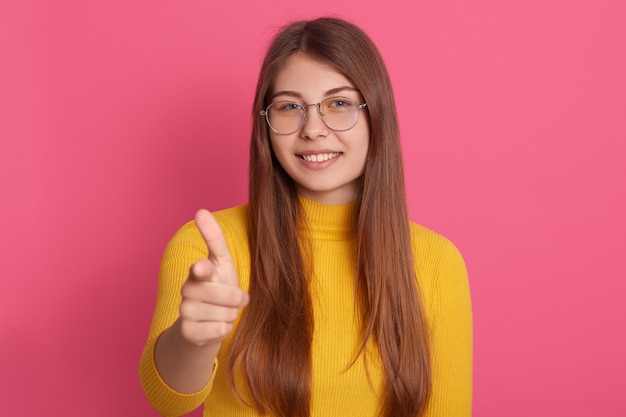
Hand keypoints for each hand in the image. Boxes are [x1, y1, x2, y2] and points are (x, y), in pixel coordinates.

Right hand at [178, 209, 248, 345]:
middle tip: (236, 299)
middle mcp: (188, 290)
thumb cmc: (218, 286)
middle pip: (224, 296)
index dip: (203, 269)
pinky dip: (224, 329)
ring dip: (231, 315)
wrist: (205, 322)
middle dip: (237, 299)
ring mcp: (185, 312)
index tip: (203, 267)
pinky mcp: (187, 332)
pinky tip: (216, 325)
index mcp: (199, 271)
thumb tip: (200, 210)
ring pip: (224, 315)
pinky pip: (218, 331)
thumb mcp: (222, 262)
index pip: (200, 269)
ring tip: (224, 312)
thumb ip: (214, 239)